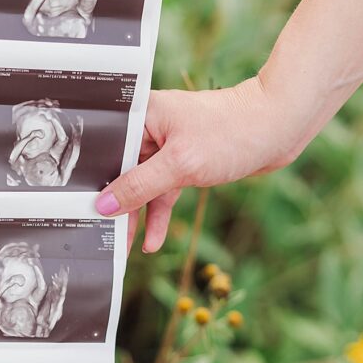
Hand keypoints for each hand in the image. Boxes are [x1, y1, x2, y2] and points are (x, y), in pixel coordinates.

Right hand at [95, 76, 305, 252]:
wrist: (279, 128)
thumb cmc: (232, 132)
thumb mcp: (180, 165)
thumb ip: (139, 187)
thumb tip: (104, 205)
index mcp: (140, 114)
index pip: (106, 151)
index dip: (94, 182)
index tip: (84, 212)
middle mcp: (149, 127)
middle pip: (121, 170)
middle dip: (114, 205)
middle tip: (102, 238)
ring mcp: (166, 144)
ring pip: (142, 185)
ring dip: (137, 216)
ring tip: (124, 249)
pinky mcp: (184, 161)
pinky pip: (162, 190)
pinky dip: (159, 214)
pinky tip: (153, 241)